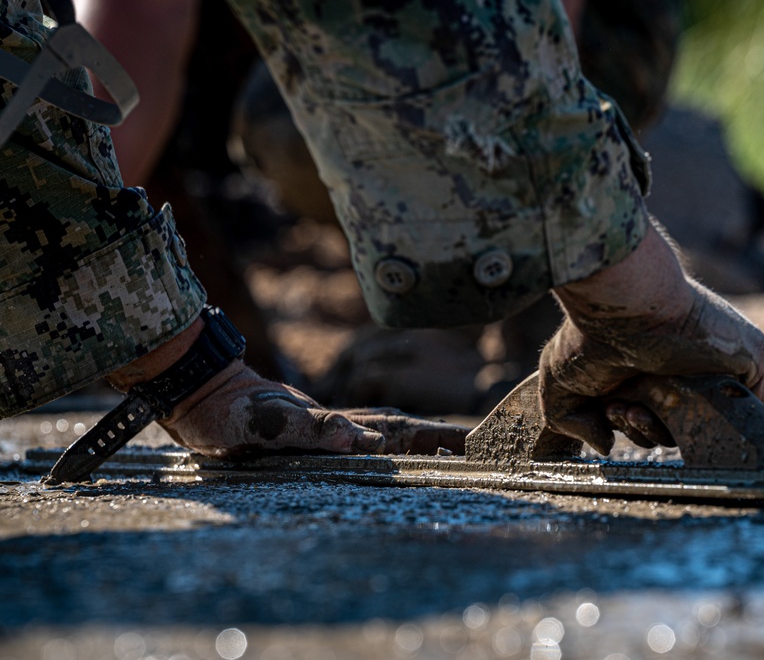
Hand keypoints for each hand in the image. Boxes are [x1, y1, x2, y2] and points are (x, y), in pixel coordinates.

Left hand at [159, 360, 467, 458]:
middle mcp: (340, 425)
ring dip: (416, 443)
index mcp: (339, 423)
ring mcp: (327, 430)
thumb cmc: (230, 411)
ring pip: (384, 434)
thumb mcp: (266, 422)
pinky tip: (385, 455)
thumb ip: (311, 430)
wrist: (201, 394)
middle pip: (402, 431)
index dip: (438, 437)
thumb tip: (361, 440)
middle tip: (477, 449)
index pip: (401, 431)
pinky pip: (358, 443)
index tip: (476, 443)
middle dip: (440, 439)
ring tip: (447, 452)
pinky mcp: (311, 439)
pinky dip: (382, 449)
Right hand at [540, 229, 763, 454]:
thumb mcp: (561, 386)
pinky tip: (683, 408)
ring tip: (637, 407)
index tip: (609, 412)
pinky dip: (723, 419)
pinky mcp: (749, 357)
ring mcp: (718, 362)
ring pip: (706, 422)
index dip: (631, 425)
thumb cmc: (588, 335)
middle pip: (677, 425)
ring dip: (668, 428)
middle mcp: (684, 365)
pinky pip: (750, 407)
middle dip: (644, 429)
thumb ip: (573, 422)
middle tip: (622, 409)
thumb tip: (605, 445)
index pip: (652, 415)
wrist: (625, 306)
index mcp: (649, 367)